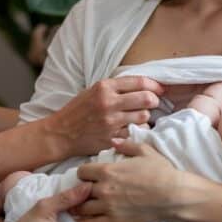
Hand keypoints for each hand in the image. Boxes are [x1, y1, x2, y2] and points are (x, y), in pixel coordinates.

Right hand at [45, 76, 163, 155]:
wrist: (60, 133)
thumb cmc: (77, 111)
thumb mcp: (93, 91)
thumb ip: (115, 87)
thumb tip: (142, 86)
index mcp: (104, 87)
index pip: (139, 82)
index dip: (154, 85)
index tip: (160, 89)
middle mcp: (108, 103)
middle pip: (146, 99)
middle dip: (154, 101)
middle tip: (153, 103)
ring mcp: (110, 122)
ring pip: (144, 117)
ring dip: (146, 117)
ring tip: (140, 117)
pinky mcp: (111, 138)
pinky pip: (136, 133)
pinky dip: (138, 131)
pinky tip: (133, 129)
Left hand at [72, 140, 186, 221]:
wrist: (173, 195)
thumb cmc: (161, 171)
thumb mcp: (145, 151)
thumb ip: (126, 145)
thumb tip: (113, 141)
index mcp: (107, 171)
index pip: (81, 172)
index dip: (84, 173)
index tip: (90, 176)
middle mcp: (103, 189)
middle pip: (79, 191)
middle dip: (81, 191)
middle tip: (86, 193)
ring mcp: (108, 207)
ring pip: (82, 209)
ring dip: (81, 207)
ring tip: (85, 207)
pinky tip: (89, 221)